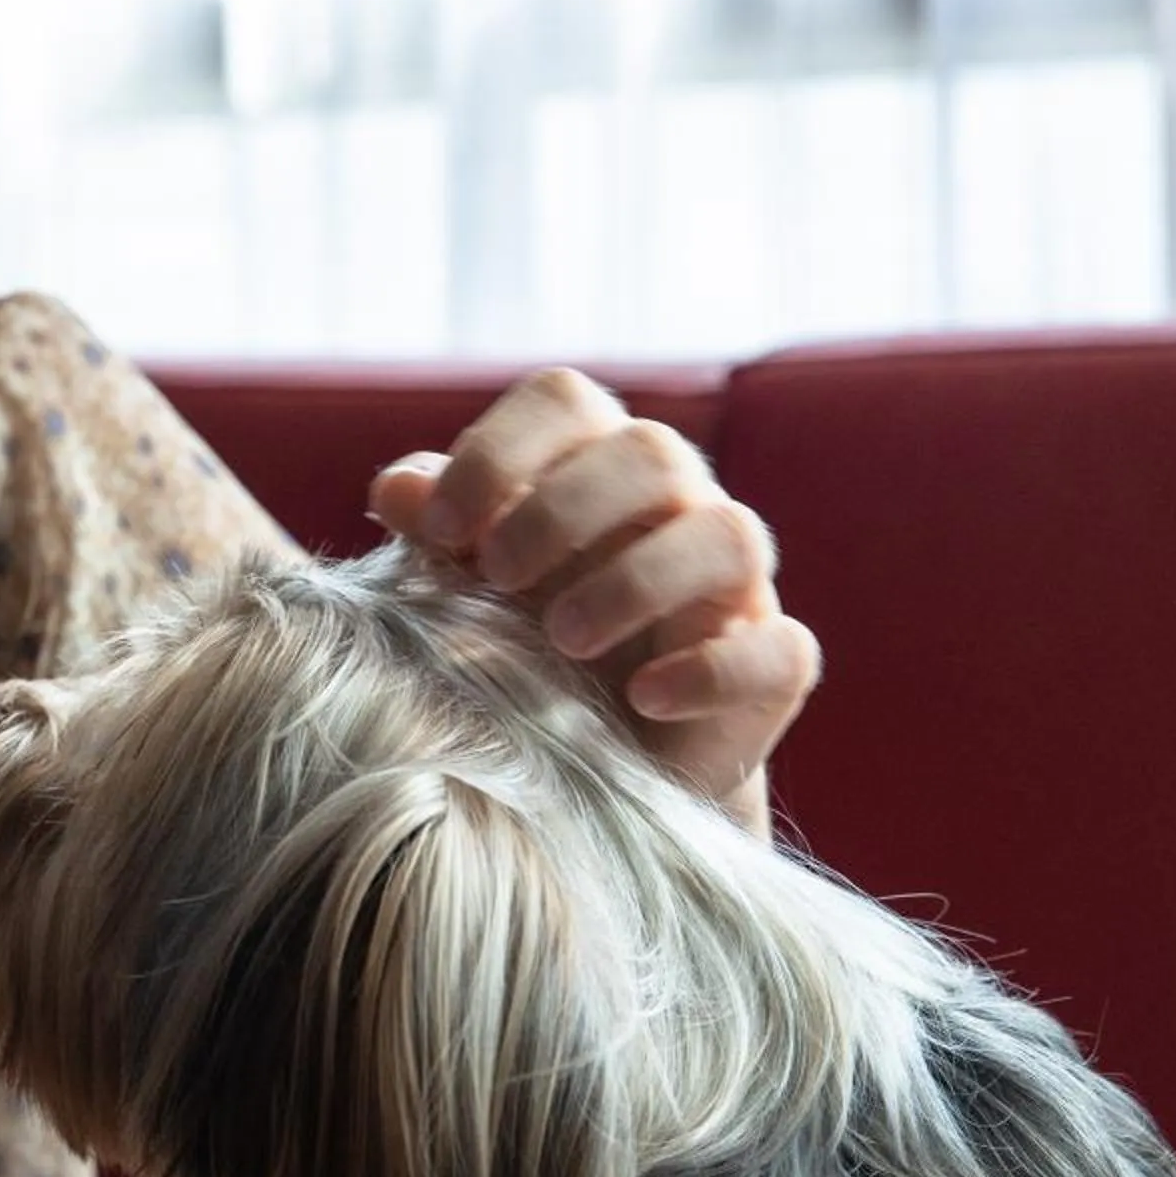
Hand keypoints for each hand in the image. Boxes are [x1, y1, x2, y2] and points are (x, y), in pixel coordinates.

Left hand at [369, 368, 818, 831]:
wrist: (589, 775)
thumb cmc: (519, 650)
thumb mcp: (461, 587)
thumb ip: (433, 529)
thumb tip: (397, 490)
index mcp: (592, 466)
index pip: (565, 401)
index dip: (501, 450)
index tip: (441, 528)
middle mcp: (677, 508)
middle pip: (654, 451)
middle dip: (564, 511)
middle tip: (498, 577)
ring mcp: (735, 587)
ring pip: (728, 536)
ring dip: (635, 582)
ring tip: (562, 643)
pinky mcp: (773, 669)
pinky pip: (778, 649)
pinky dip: (711, 670)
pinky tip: (645, 699)